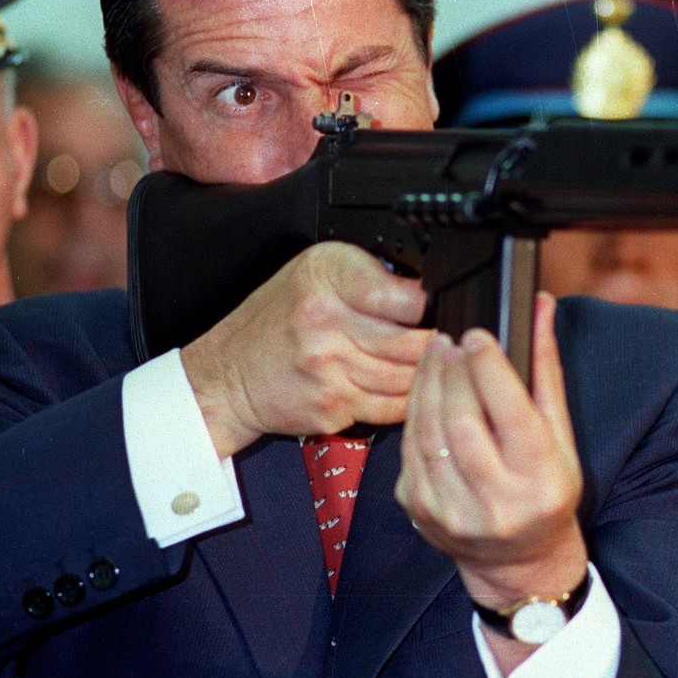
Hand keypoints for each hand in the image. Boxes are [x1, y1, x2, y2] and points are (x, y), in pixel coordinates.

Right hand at [180, 241, 432, 457]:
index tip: (436, 306)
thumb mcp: (315, 269)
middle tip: (448, 339)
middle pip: (412, 342)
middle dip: (437, 342)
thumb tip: (424, 287)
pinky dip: (410, 400)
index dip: (428, 304)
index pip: (402, 297)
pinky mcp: (334, 409)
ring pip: (408, 379)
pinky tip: (412, 388)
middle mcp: (325, 325)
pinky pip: (392, 408)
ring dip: (428, 374)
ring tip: (436, 364)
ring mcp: (330, 373)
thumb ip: (368, 272)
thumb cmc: (278, 317)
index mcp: (325, 281)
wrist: (230, 373)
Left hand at [395, 292, 587, 612]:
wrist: (518, 562)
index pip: (510, 413)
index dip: (488, 368)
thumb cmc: (544, 490)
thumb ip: (546, 369)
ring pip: (427, 432)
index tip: (477, 335)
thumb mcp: (560, 436)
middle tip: (452, 341)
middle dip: (452, 373)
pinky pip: (408, 451)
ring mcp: (452, 512)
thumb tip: (539, 306)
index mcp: (540, 481)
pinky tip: (425, 390)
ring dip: (427, 385)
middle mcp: (496, 503)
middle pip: (461, 420)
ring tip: (436, 355)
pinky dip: (415, 413)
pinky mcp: (419, 511)